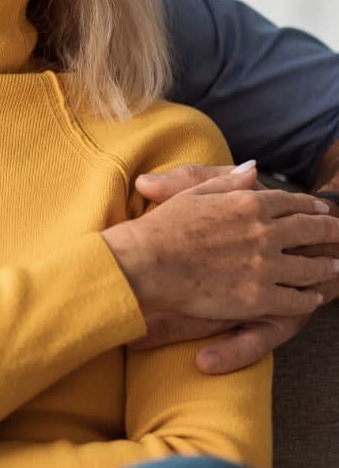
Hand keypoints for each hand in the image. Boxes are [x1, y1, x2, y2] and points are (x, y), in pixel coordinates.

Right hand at [101, 162, 338, 319]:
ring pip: (309, 267)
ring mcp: (265, 266)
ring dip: (325, 266)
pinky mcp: (260, 297)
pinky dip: (308, 298)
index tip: (319, 209)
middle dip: (328, 231)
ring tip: (334, 266)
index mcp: (248, 204)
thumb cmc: (164, 226)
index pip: (289, 202)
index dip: (307, 205)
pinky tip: (312, 297)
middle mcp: (264, 233)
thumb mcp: (195, 192)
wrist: (147, 263)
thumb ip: (228, 181)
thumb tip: (253, 168)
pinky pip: (296, 299)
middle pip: (309, 230)